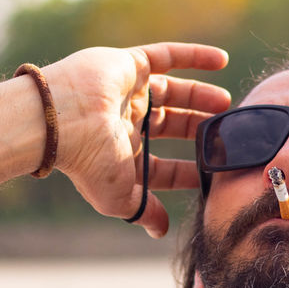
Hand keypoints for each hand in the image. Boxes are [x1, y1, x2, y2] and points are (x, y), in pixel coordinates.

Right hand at [44, 43, 229, 237]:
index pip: (161, 166)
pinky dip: (194, 55)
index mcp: (122, 156)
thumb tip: (160, 231)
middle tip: (226, 134)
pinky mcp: (129, 65)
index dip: (187, 172)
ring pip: (171, 92)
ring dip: (200, 97)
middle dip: (197, 130)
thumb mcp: (120, 197)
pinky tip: (223, 60)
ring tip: (226, 103)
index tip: (214, 174)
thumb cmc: (88, 163)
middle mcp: (124, 123)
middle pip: (171, 126)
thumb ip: (145, 211)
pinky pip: (166, 56)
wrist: (62, 120)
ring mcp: (127, 92)